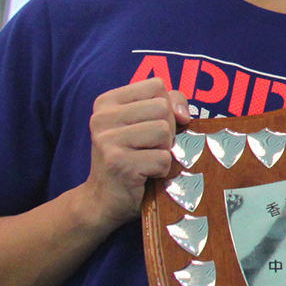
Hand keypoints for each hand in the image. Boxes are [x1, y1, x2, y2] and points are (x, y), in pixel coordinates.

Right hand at [79, 78, 189, 230]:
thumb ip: (168, 104)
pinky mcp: (119, 163)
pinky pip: (163, 159)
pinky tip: (145, 176)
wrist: (103, 200)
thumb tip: (183, 114)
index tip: (152, 126)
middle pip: (162, 108)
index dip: (166, 107)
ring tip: (146, 161)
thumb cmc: (131, 158)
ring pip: (164, 132)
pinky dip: (162, 171)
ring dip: (164, 151)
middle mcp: (102, 117)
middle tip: (149, 148)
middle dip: (167, 131)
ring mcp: (107, 140)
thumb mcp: (144, 123)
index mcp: (107, 102)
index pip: (156, 85)